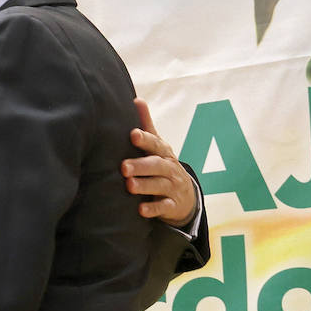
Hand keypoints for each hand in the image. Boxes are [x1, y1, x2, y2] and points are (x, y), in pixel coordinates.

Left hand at [124, 97, 195, 227]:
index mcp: (163, 152)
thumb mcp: (158, 146)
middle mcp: (169, 168)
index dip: (145, 139)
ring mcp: (172, 187)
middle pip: (156, 165)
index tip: (133, 135)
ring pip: (159, 185)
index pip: (155, 144)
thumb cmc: (163, 165)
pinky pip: (163, 207)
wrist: (186, 195)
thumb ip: (147, 126)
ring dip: (145, 185)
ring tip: (130, 186)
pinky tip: (141, 210)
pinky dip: (153, 209)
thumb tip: (136, 99)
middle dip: (141, 166)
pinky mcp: (172, 205)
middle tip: (124, 167)